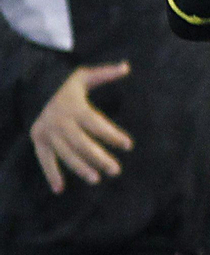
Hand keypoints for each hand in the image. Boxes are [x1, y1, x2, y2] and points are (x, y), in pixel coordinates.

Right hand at [30, 62, 133, 192]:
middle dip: (99, 157)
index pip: (96, 124)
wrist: (35, 87)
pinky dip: (51, 174)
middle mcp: (60, 121)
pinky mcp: (38, 140)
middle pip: (82, 143)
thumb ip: (106, 73)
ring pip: (65, 154)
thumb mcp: (85, 76)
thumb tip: (126, 67)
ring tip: (96, 179)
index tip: (128, 145)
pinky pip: (44, 159)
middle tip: (116, 170)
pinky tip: (60, 188)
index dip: (112, 134)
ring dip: (80, 168)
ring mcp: (48, 132)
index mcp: (74, 107)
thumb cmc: (67, 85)